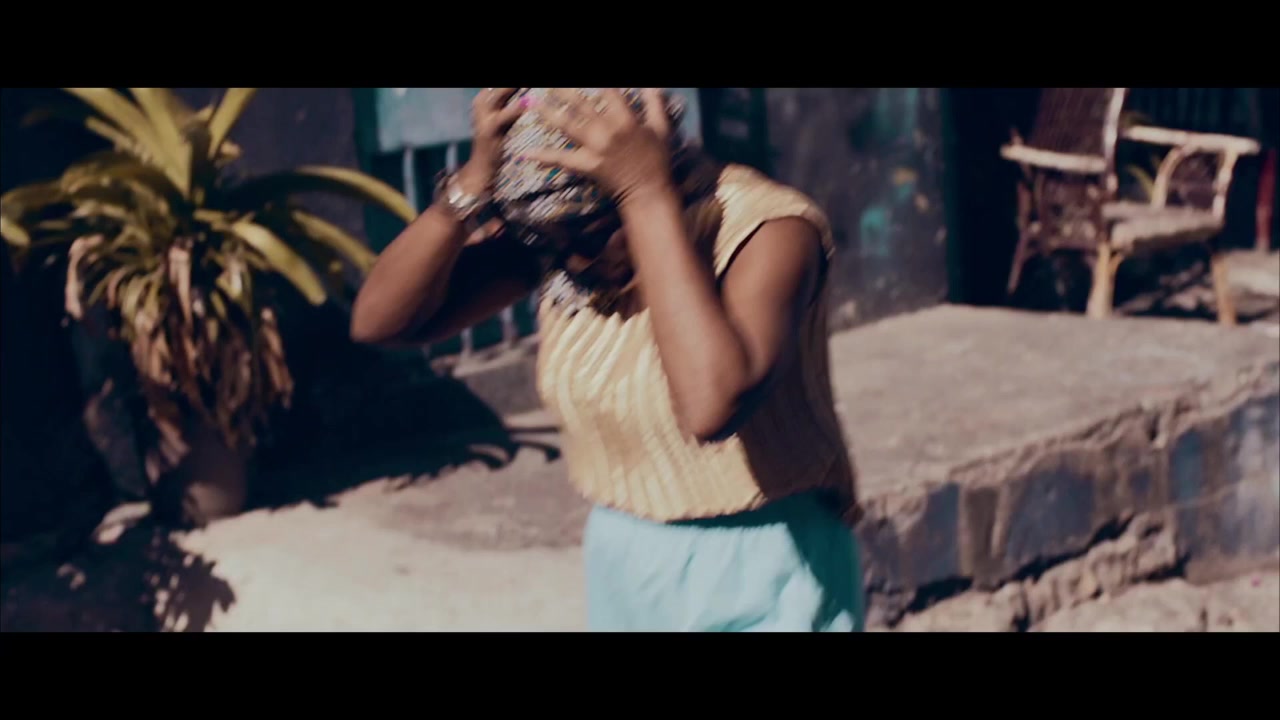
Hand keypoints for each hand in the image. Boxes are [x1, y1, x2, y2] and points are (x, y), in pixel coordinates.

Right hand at [456, 88, 525, 194]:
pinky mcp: (489, 129)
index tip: (532, 80)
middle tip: (539, 80)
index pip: (499, 83)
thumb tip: (526, 93)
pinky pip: (505, 115)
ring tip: (529, 84)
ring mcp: (483, 115)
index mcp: (485, 96)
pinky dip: (516, 108)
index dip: (514, 83)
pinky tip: (527, 102)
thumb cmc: (496, 140)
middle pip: (499, 85)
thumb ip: (512, 101)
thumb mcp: (504, 116)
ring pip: (501, 92)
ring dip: (513, 87)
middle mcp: (481, 101)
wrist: (482, 167)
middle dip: (514, 83)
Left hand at [524, 88, 676, 209]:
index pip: (607, 91)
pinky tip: (525, 153)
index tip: (587, 80)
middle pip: (580, 104)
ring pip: (566, 125)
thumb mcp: (661, 127)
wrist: (648, 192)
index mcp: (625, 119)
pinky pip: (561, 159)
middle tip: (549, 85)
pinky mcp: (585, 165)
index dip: (596, 84)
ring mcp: (594, 148)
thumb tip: (651, 84)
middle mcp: (607, 130)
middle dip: (563, 91)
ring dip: (548, 113)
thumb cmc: (657, 159)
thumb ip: (654, 103)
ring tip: (532, 103)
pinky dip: (543, 157)